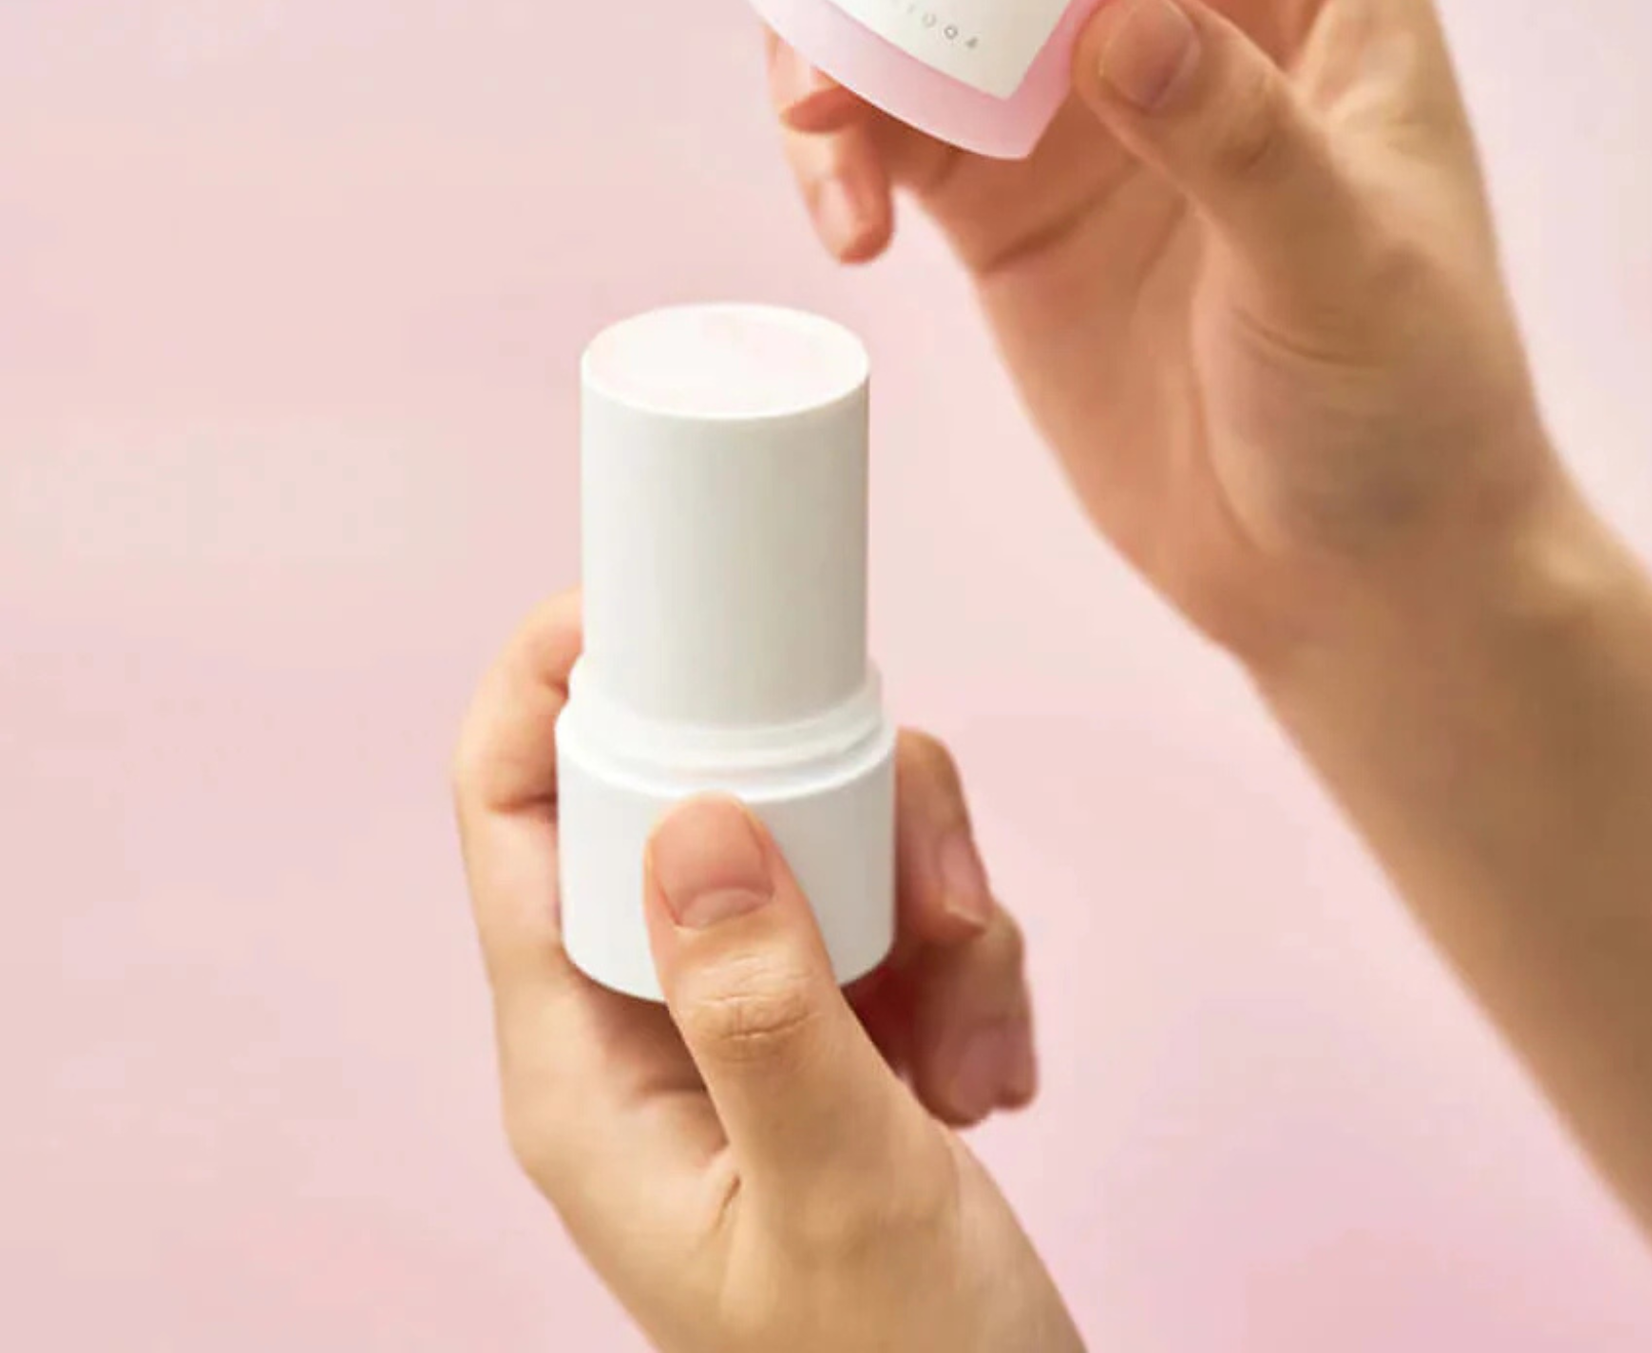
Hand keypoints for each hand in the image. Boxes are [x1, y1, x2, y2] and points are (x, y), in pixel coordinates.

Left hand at [454, 595, 1082, 1352]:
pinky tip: (992, 1072)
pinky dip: (968, 963)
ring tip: (976, 1042)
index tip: (644, 602)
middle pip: (709, 804)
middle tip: (937, 904)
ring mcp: (752, 1020)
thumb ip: (762, 1007)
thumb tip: (688, 813)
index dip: (551, 692)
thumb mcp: (837, 1193)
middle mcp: (653, 1026)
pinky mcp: (840, 1028)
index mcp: (585, 1072)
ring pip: (826, 843)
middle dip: (845, 817)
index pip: (516, 826)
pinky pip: (902, 909)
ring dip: (935, 906)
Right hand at [755, 0, 1558, 683]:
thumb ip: (1241, 138)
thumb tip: (1116, 17)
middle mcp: (1177, 3)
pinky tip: (843, 225)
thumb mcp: (1346, 268)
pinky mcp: (1004, 200)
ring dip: (832, 9)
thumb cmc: (1403, 402)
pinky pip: (887, 122)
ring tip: (814, 112)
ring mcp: (1076, 100)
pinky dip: (836, 145)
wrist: (1349, 568)